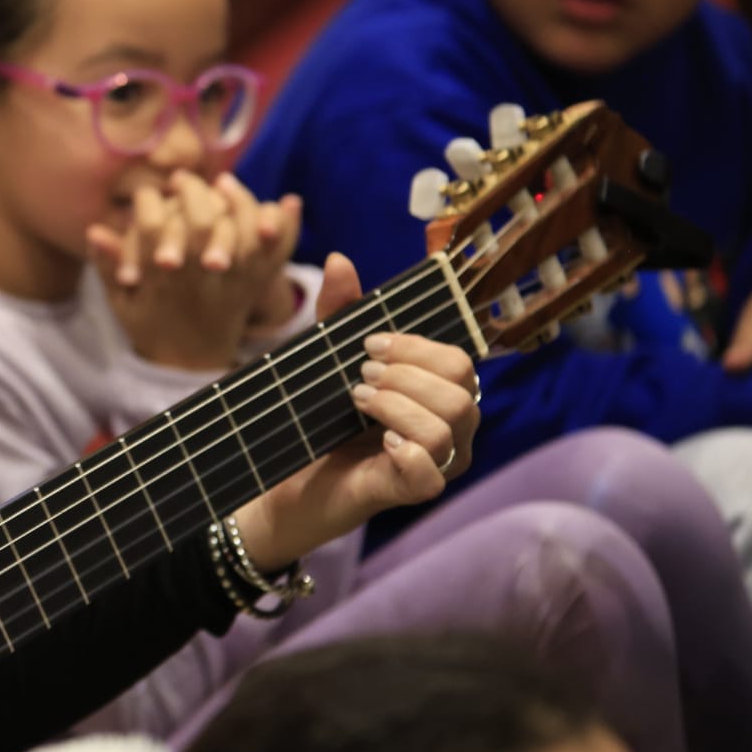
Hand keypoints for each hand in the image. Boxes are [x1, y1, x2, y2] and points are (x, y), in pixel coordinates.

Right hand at [86, 173, 301, 368]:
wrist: (190, 362)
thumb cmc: (151, 325)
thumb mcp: (122, 302)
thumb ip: (109, 266)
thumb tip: (94, 230)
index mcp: (160, 282)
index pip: (151, 228)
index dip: (149, 204)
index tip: (149, 194)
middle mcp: (197, 280)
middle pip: (200, 224)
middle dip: (192, 193)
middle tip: (182, 180)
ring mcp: (229, 285)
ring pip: (242, 235)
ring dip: (239, 203)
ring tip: (224, 184)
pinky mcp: (253, 289)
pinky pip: (276, 257)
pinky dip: (286, 229)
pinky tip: (287, 201)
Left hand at [233, 252, 480, 568]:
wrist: (287, 477)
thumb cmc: (319, 417)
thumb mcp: (328, 357)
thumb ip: (338, 311)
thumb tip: (339, 259)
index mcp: (438, 392)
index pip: (459, 361)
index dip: (416, 347)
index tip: (368, 345)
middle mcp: (451, 428)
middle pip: (463, 390)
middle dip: (406, 374)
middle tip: (360, 377)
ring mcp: (440, 464)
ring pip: (448, 426)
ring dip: (396, 405)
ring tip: (358, 402)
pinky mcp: (415, 492)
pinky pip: (430, 471)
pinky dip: (403, 449)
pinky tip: (377, 441)